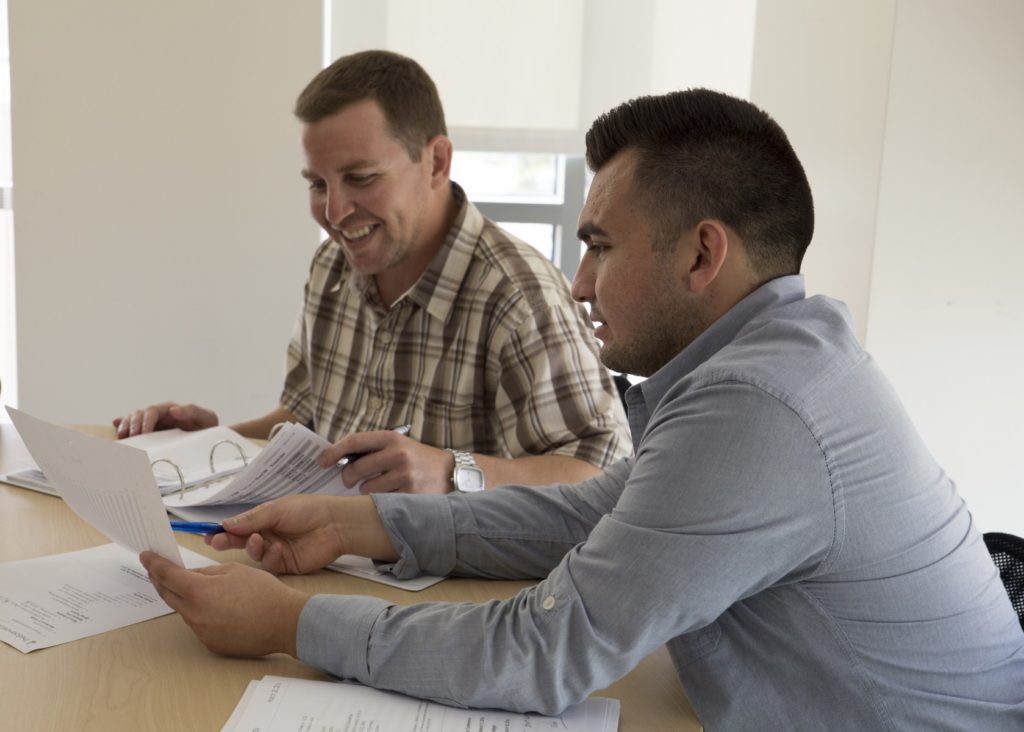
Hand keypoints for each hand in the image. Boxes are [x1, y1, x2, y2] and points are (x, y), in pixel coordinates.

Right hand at [112, 401, 217, 437]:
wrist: (208, 442)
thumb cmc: (207, 428)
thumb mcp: (205, 418)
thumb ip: (191, 411)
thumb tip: (173, 410)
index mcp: (170, 409)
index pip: (152, 411)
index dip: (146, 421)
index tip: (145, 433)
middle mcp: (159, 415)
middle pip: (138, 415)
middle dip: (133, 425)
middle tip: (132, 438)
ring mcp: (153, 424)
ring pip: (132, 420)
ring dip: (125, 428)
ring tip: (123, 438)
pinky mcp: (150, 434)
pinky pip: (132, 428)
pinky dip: (122, 428)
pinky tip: (116, 431)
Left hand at [140, 551, 308, 656]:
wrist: (285, 622)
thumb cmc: (264, 593)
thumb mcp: (233, 570)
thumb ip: (206, 572)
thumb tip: (191, 575)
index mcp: (199, 592)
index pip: (167, 576)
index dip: (154, 564)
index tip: (146, 557)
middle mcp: (195, 615)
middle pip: (168, 595)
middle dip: (161, 580)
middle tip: (159, 569)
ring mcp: (201, 632)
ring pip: (184, 610)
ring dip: (184, 597)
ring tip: (196, 586)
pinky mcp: (210, 643)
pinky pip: (198, 624)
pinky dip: (200, 613)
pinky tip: (216, 607)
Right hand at [205, 496, 351, 573]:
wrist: (335, 525)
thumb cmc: (308, 510)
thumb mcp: (277, 510)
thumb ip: (251, 520)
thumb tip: (225, 524)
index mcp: (264, 519)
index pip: (238, 526)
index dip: (223, 530)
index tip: (208, 534)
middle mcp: (267, 535)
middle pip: (241, 542)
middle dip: (228, 542)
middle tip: (216, 542)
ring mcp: (276, 551)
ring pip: (253, 554)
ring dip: (253, 548)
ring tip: (258, 539)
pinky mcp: (285, 565)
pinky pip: (269, 565)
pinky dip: (271, 557)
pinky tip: (279, 549)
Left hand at [319, 430, 454, 493]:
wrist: (453, 474)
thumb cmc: (420, 460)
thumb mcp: (401, 445)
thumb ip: (375, 450)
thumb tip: (340, 459)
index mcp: (392, 438)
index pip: (355, 441)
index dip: (334, 451)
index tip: (322, 461)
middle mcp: (398, 454)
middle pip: (356, 469)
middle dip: (347, 477)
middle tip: (348, 481)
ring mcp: (404, 476)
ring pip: (367, 489)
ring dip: (367, 492)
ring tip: (379, 488)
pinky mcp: (410, 495)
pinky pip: (382, 502)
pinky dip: (382, 502)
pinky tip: (392, 497)